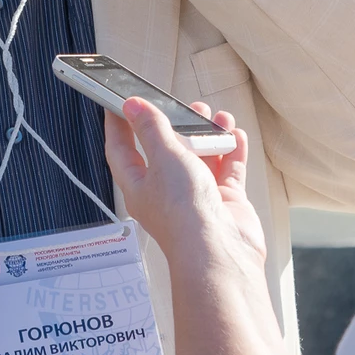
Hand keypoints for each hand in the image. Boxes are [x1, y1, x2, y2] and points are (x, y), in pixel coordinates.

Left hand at [103, 98, 265, 274]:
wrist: (219, 251)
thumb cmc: (183, 213)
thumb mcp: (163, 157)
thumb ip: (152, 129)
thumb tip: (134, 107)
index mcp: (139, 186)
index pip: (121, 150)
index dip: (120, 125)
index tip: (121, 103)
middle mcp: (165, 192)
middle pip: (166, 151)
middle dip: (175, 126)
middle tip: (183, 106)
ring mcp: (196, 198)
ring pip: (200, 158)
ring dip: (208, 135)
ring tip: (215, 116)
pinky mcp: (222, 202)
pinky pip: (227, 170)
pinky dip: (231, 151)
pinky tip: (234, 134)